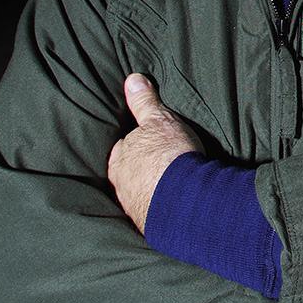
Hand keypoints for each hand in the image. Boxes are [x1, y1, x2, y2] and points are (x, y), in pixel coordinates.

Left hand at [108, 73, 202, 232]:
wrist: (183, 200)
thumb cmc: (170, 156)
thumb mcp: (159, 120)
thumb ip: (144, 102)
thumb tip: (132, 80)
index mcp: (119, 158)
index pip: (123, 147)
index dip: (137, 144)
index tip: (151, 144)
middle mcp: (120, 183)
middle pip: (127, 172)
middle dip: (140, 170)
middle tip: (161, 166)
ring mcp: (132, 205)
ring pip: (137, 193)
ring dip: (149, 189)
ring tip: (169, 187)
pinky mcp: (147, 223)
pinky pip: (150, 211)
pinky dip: (158, 207)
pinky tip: (172, 204)